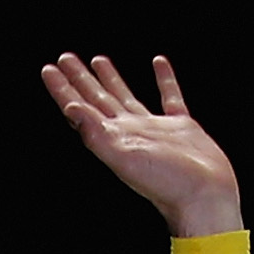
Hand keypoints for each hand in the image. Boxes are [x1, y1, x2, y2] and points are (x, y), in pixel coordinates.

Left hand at [40, 54, 241, 236]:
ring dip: (111, 79)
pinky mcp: (181, 127)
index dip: (63, 89)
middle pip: (97, 99)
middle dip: (80, 79)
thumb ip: (95, 134)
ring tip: (98, 59)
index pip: (80, 107)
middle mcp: (128, 132)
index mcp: (111, 137)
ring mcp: (154, 129)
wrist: (204, 196)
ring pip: (126, 96)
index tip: (49, 68)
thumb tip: (70, 108)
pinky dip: (164, 78)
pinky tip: (158, 62)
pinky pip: (169, 96)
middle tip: (65, 58)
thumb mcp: (122, 157)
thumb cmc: (165, 183)